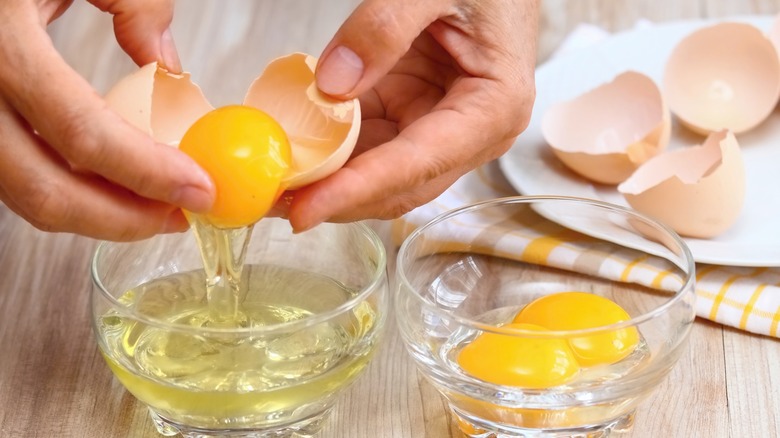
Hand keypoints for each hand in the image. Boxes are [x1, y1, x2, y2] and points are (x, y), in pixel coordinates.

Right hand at [0, 0, 213, 240]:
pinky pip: (14, 174)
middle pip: (43, 189)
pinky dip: (67, 190)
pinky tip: (110, 183)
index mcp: (0, 44)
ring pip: (23, 194)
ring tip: (153, 206)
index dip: (147, 173)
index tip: (198, 189)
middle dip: (123, 219)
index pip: (82, 132)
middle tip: (179, 217)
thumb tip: (169, 66)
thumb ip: (132, 2)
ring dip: (95, 212)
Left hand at [287, 0, 538, 230]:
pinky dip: (332, 153)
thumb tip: (332, 83)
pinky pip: (370, 147)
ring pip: (380, 177)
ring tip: (273, 183)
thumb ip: (384, 27)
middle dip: (336, 199)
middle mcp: (472, 135)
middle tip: (272, 201)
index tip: (306, 210)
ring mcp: (441, 131)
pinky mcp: (414, 119)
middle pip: (399, 186)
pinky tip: (296, 153)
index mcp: (492, 109)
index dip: (358, 190)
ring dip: (329, 183)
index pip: (417, 164)